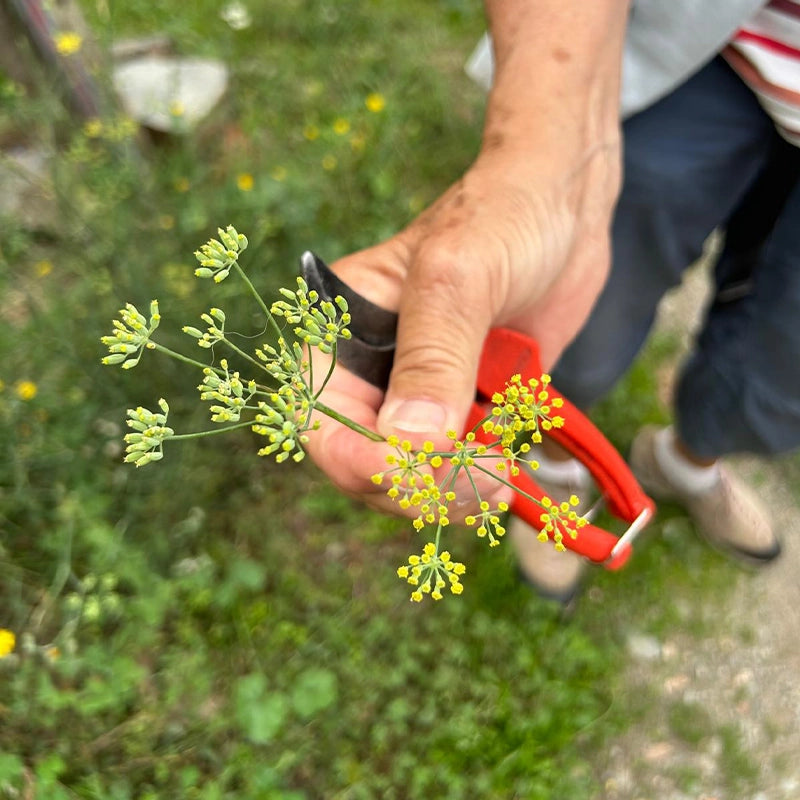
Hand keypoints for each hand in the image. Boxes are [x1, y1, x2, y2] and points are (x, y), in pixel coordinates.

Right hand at [303, 137, 620, 518]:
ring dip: (451, 492)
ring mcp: (422, 393)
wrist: (565, 204)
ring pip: (412, 475)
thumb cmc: (503, 213)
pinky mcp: (466, 405)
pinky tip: (512, 472)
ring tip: (503, 477)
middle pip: (364, 462)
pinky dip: (479, 484)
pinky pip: (458, 466)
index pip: (320, 419)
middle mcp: (374, 370)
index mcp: (342, 332)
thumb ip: (432, 356)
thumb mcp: (459, 274)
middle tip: (481, 478)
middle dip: (415, 484)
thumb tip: (410, 443)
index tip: (416, 470)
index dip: (357, 459)